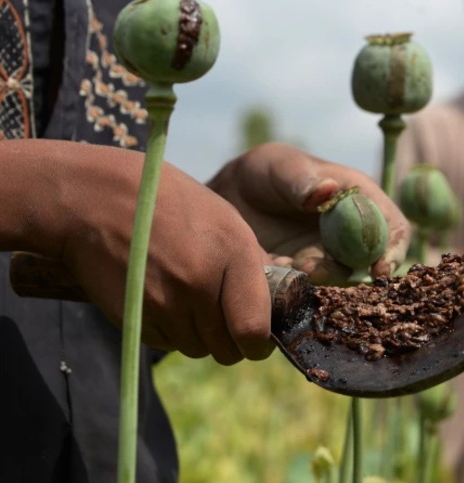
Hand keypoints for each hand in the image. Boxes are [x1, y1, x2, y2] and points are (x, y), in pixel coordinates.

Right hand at [7, 140, 274, 364]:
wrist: (99, 201)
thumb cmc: (171, 206)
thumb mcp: (225, 220)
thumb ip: (252, 263)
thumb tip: (276, 303)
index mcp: (234, 254)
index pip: (255, 329)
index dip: (259, 343)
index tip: (258, 340)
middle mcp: (202, 283)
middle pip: (228, 349)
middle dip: (231, 342)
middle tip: (224, 322)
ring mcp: (166, 303)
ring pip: (198, 349)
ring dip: (199, 336)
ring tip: (189, 300)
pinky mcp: (137, 318)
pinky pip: (167, 343)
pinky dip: (171, 332)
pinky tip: (164, 299)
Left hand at [207, 143, 409, 285]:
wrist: (230, 197)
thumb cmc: (265, 172)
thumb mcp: (281, 167)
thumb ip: (302, 180)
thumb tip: (328, 191)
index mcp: (361, 201)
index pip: (393, 228)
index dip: (393, 249)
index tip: (379, 267)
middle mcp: (352, 234)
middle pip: (370, 263)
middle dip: (348, 273)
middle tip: (313, 269)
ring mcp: (329, 258)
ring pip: (339, 282)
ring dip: (318, 281)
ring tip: (286, 265)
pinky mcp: (305, 278)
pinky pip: (310, 292)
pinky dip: (293, 288)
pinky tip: (270, 269)